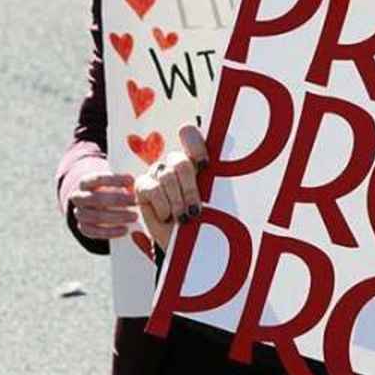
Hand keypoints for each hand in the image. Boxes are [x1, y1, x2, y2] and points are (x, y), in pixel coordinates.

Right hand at [68, 172, 138, 239]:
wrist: (101, 206)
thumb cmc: (114, 189)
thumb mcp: (118, 182)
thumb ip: (126, 182)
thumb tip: (141, 181)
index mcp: (86, 182)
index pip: (96, 178)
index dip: (114, 179)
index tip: (132, 180)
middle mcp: (79, 197)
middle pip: (95, 198)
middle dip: (117, 200)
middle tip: (135, 201)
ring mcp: (79, 213)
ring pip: (94, 216)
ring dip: (116, 217)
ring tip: (134, 216)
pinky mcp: (83, 227)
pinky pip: (92, 232)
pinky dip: (109, 232)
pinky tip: (125, 230)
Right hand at [133, 125, 209, 249]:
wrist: (180, 240)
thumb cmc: (201, 218)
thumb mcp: (213, 201)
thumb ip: (215, 184)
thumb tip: (231, 174)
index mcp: (195, 159)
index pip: (189, 135)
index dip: (195, 145)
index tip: (204, 165)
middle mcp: (175, 162)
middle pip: (180, 161)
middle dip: (189, 188)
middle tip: (195, 210)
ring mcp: (158, 172)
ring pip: (167, 176)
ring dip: (177, 201)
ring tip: (184, 218)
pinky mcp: (143, 185)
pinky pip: (152, 188)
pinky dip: (163, 205)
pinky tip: (167, 216)